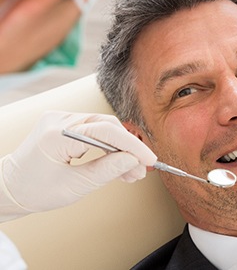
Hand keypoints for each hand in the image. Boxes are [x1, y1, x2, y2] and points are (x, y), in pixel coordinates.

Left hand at [0, 111, 156, 220]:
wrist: (11, 188)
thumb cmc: (35, 191)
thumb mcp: (74, 186)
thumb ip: (106, 170)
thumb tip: (133, 160)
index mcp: (57, 134)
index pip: (106, 132)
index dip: (133, 145)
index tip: (149, 159)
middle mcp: (59, 120)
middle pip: (107, 126)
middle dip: (128, 148)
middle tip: (141, 169)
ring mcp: (61, 120)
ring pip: (103, 128)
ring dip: (120, 148)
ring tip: (132, 172)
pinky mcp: (64, 125)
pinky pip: (94, 131)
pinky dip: (108, 146)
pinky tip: (118, 163)